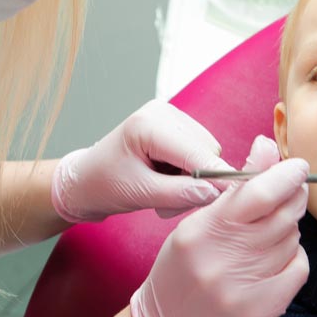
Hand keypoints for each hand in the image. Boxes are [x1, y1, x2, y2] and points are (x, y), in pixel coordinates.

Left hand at [50, 100, 235, 221]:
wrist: (86, 180)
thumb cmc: (103, 185)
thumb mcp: (139, 194)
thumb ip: (178, 193)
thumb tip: (214, 193)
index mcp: (148, 124)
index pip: (196, 152)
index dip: (215, 176)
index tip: (230, 198)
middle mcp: (162, 112)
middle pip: (207, 150)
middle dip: (196, 181)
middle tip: (167, 203)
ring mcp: (169, 116)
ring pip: (206, 152)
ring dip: (192, 179)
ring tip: (162, 191)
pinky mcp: (174, 126)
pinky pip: (198, 151)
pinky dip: (188, 172)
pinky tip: (165, 180)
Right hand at [129, 135, 309, 316]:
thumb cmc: (179, 273)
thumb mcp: (193, 226)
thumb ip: (231, 191)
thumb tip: (266, 147)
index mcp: (199, 233)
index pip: (254, 194)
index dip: (283, 175)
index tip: (296, 166)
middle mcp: (221, 260)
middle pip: (280, 215)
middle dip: (293, 195)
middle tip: (293, 188)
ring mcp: (243, 289)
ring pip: (291, 239)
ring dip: (288, 228)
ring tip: (268, 232)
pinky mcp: (262, 312)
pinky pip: (298, 268)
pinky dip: (293, 257)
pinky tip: (276, 258)